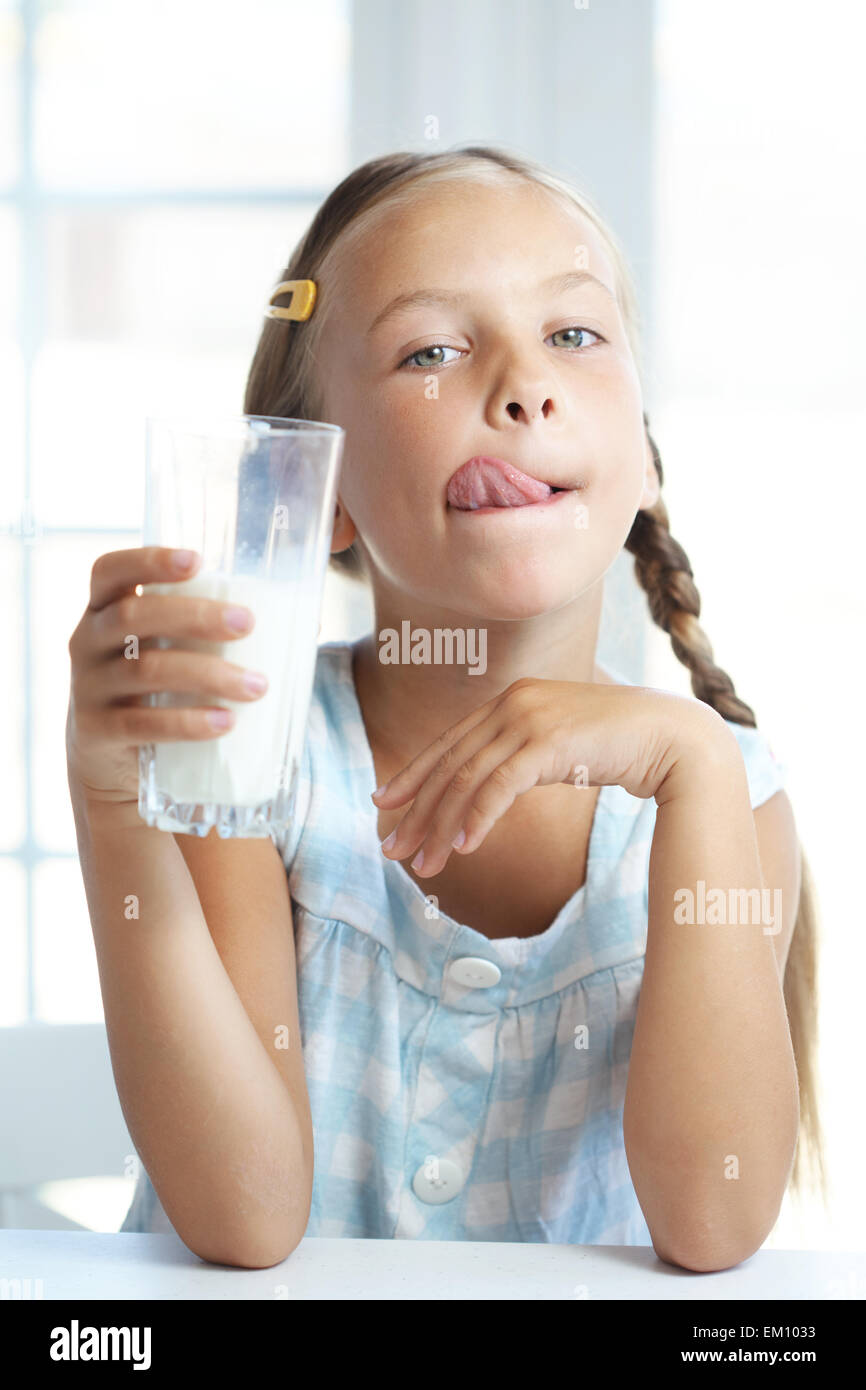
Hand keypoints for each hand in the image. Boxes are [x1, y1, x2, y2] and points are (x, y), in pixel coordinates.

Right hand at [66, 545, 267, 805]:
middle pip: (135, 616)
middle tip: (247, 624)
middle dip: (196, 616)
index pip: (110, 570)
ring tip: (256, 686)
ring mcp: (89, 687)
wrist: (111, 758)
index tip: (197, 560)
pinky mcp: (97, 731)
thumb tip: (308, 619)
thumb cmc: (156, 688)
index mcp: (104, 609)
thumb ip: (207, 630)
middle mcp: (87, 641)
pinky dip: (188, 722)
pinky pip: (142, 723)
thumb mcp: (165, 649)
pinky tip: (225, 722)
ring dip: (208, 675)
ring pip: (146, 671)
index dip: (148, 561)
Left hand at [371, 677, 727, 876]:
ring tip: (424, 865)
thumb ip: (524, 754)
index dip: (414, 775)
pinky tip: (465, 846)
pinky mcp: (549, 741)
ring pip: (469, 779)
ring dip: (442, 826)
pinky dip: (480, 817)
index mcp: (511, 700)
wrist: (672, 735)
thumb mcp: (559, 744)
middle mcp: (514, 703)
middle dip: (416, 810)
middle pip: (450, 763)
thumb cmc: (619, 745)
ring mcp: (530, 718)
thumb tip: (492, 786)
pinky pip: (501, 785)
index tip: (384, 803)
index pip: (450, 743)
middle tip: (392, 847)